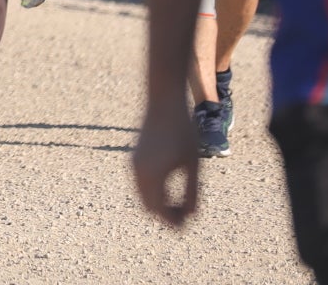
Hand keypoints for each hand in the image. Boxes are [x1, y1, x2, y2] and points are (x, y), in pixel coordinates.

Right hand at [133, 100, 201, 227]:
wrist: (164, 103)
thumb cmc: (183, 132)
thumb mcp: (193, 165)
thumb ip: (192, 192)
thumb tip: (191, 215)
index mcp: (153, 174)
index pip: (159, 210)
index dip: (173, 222)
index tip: (188, 225)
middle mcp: (138, 171)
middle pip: (148, 207)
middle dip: (164, 216)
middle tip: (184, 219)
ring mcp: (133, 165)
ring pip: (142, 196)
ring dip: (158, 205)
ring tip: (179, 206)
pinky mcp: (134, 159)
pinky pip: (140, 185)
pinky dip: (152, 193)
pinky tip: (169, 190)